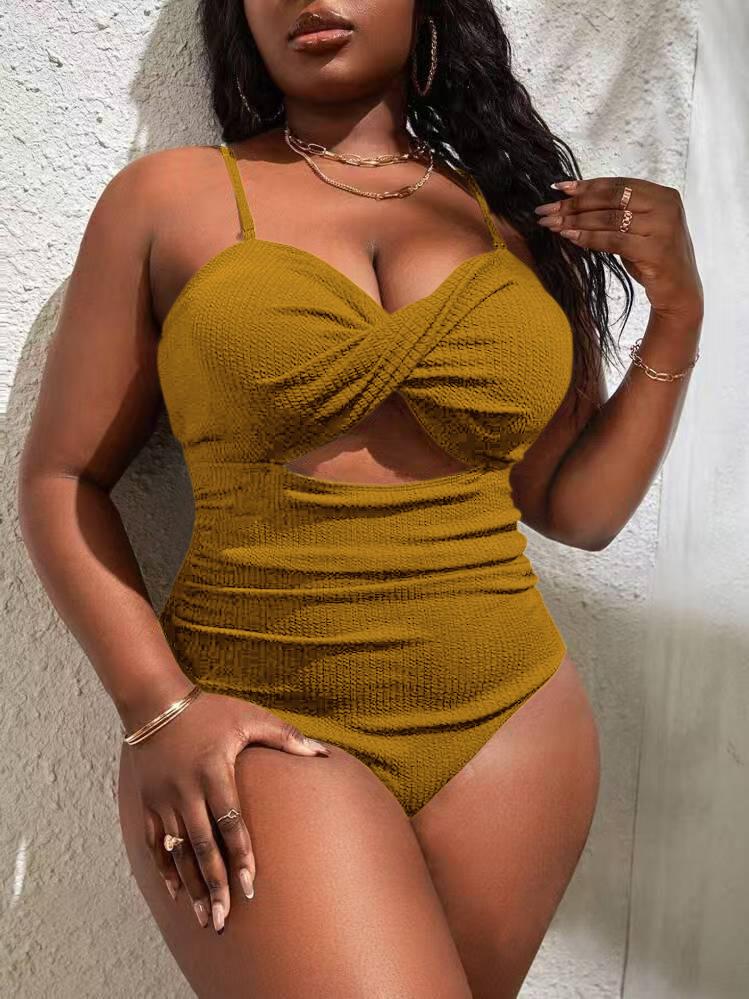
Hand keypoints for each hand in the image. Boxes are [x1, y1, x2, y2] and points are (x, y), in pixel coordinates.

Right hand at [125, 689, 329, 932]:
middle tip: (226, 919)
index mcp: (215, 772)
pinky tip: (177, 895)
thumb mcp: (250, 717)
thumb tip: (322, 754)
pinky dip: (166, 871)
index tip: (251, 887)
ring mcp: (164, 800)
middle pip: (203, 847)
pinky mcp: (148, 804)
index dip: (241, 856)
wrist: (155, 703)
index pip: (231, 822)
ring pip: (179, 853)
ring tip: (206, 918)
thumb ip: (285, 737)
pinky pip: (155, 845)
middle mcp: (187, 791)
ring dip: (192, 887)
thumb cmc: (210, 711)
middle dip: (215, 885)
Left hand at [534, 176, 703, 322]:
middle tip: (547, 210)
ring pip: (609, 219)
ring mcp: (663, 227)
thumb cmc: (653, 260)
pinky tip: (569, 237)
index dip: (586, 186)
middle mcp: (665, 206)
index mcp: (663, 195)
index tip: (559, 188)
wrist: (679, 292)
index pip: (618, 185)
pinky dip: (589, 238)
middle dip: (575, 204)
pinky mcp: (655, 250)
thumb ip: (618, 213)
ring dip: (576, 221)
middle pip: (611, 199)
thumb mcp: (638, 230)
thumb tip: (573, 203)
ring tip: (553, 225)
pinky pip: (614, 240)